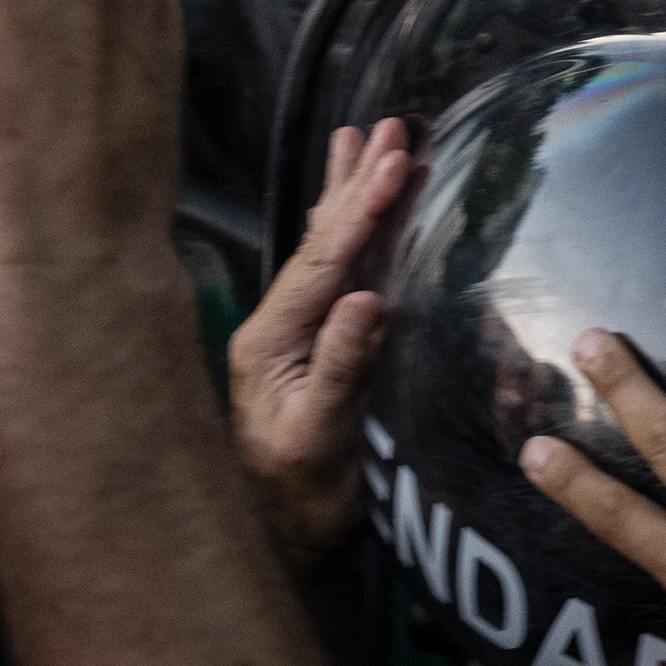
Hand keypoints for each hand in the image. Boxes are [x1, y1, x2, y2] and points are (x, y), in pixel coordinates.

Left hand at [230, 117, 411, 576]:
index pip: (324, 263)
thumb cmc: (298, 501)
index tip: (393, 162)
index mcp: (272, 344)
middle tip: (390, 125)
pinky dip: (347, 228)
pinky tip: (351, 205)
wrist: (274, 540)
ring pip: (324, 247)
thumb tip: (367, 300)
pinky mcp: (308, 346)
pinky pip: (330, 271)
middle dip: (357, 181)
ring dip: (349, 192)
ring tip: (366, 135)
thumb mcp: (321, 441)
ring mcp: (290, 335)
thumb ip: (341, 369)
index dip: (361, 210)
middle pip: (321, 240)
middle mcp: (275, 328)